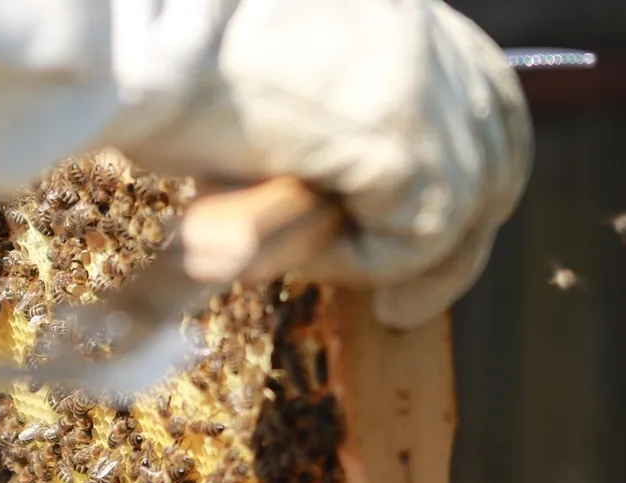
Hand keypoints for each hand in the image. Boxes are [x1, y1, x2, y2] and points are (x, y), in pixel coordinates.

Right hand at [119, 0, 532, 329]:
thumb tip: (345, 199)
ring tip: (300, 258)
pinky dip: (356, 261)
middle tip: (402, 310)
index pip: (483, 100)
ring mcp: (426, 82)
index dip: (470, 178)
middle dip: (458, 246)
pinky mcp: (404, 134)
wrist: (129, 39)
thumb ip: (333, 129)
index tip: (434, 241)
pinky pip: (412, 236)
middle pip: (496, 156)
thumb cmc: (168, 63)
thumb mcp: (278, 89)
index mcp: (404, 18)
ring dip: (380, 257)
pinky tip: (293, 244)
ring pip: (457, 209)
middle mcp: (431, 39)